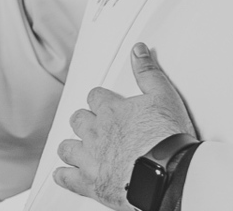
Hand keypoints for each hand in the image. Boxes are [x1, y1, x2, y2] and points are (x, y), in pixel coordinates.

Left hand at [53, 43, 194, 209]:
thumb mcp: (164, 96)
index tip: (105, 106)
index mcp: (111, 110)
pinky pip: (67, 177)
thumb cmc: (168, 138)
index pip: (95, 97)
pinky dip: (64, 175)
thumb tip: (138, 49)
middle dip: (84, 122)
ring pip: (67, 147)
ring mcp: (90, 158)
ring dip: (72, 147)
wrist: (167, 174)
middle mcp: (96, 132)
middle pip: (79, 120)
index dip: (100, 101)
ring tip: (79, 149)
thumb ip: (148, 72)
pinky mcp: (90, 183)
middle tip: (94, 128)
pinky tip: (65, 174)